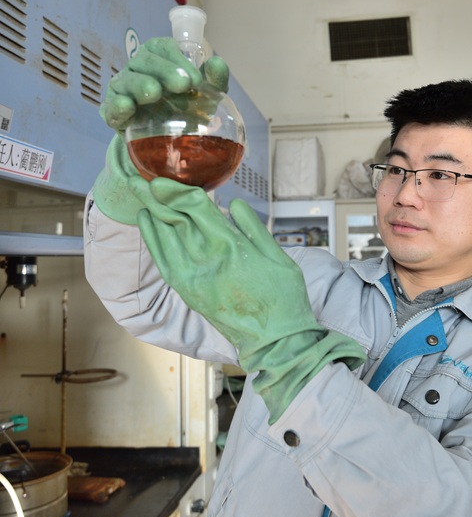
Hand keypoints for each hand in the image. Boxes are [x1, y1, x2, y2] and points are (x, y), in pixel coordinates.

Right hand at [92, 38, 229, 223]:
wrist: (172, 144)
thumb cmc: (189, 110)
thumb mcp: (207, 97)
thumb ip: (215, 80)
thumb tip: (217, 64)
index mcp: (160, 59)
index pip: (162, 48)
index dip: (177, 58)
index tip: (195, 79)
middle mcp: (138, 70)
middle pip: (144, 61)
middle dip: (163, 70)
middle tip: (182, 85)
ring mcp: (123, 91)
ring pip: (126, 82)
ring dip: (139, 85)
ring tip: (154, 93)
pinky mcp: (114, 114)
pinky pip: (110, 109)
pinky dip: (117, 107)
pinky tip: (125, 106)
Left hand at [135, 178, 365, 422]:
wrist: (275, 340)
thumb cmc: (284, 298)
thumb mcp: (279, 257)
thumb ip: (254, 228)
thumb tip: (233, 204)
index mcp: (230, 246)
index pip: (194, 207)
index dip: (176, 189)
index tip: (163, 176)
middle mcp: (206, 260)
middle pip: (175, 218)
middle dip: (158, 195)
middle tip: (143, 177)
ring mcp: (192, 277)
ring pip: (165, 236)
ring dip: (153, 212)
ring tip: (142, 192)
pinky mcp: (187, 291)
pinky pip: (163, 258)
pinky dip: (153, 238)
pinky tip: (148, 222)